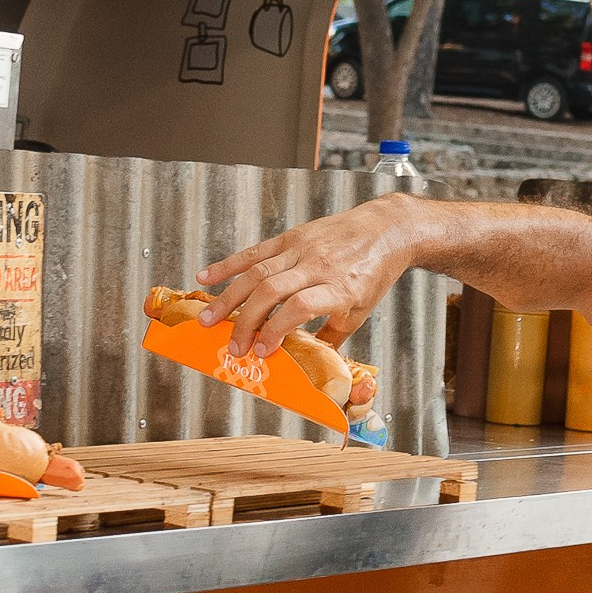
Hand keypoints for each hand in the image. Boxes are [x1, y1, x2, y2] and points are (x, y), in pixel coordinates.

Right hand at [194, 197, 424, 356]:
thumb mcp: (359, 311)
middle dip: (246, 321)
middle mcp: (318, 266)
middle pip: (271, 291)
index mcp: (339, 289)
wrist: (384, 229)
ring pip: (257, 272)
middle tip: (232, 346)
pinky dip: (228, 266)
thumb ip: (330, 336)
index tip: (263, 351)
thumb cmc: (373, 273)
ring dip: (228, 298)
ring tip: (208, 319)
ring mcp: (302, 249)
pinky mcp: (292, 237)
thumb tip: (306, 363)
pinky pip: (255, 252)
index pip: (299, 307)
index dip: (276, 329)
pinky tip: (207, 278)